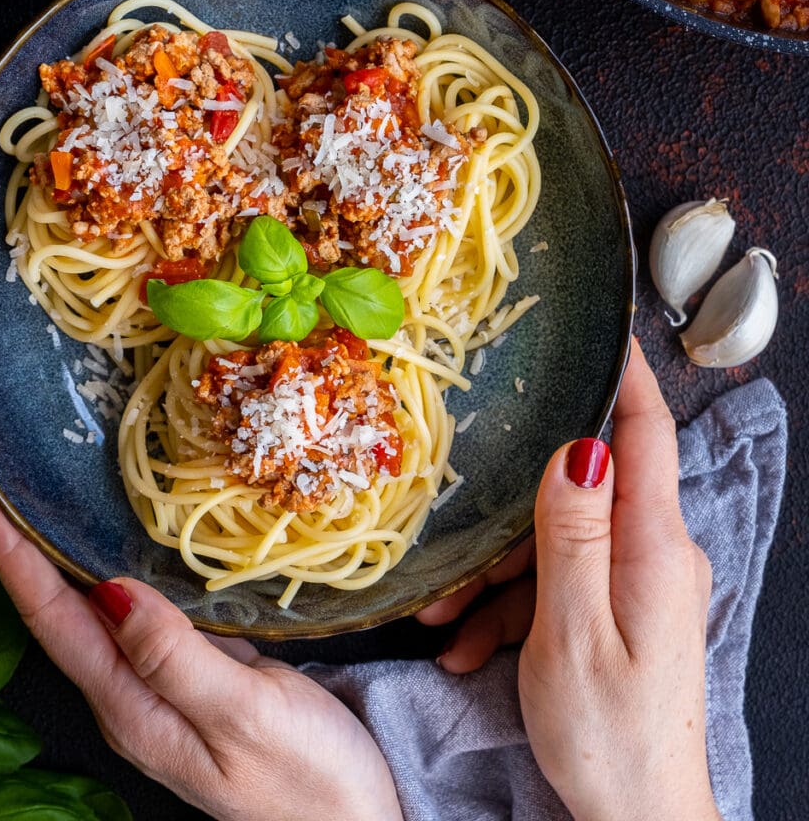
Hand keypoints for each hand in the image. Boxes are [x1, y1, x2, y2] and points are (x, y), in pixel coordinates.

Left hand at [0, 488, 402, 820]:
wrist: (356, 820)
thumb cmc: (309, 776)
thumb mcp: (247, 716)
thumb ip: (176, 660)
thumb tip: (113, 593)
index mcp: (133, 710)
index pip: (55, 624)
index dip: (12, 563)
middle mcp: (133, 699)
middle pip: (60, 619)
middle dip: (20, 557)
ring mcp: (162, 689)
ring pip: (96, 616)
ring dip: (60, 564)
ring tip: (38, 511)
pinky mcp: (193, 676)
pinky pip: (138, 618)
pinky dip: (117, 577)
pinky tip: (120, 552)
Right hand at [423, 340, 721, 820]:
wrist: (639, 819)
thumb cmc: (609, 734)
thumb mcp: (572, 630)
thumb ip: (571, 534)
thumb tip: (575, 449)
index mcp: (653, 547)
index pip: (646, 435)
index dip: (627, 376)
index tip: (607, 328)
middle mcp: (652, 553)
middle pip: (578, 492)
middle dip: (511, 518)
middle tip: (454, 563)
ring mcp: (636, 581)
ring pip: (556, 541)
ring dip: (497, 576)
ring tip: (448, 625)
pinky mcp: (618, 608)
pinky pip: (559, 581)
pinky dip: (513, 607)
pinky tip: (472, 646)